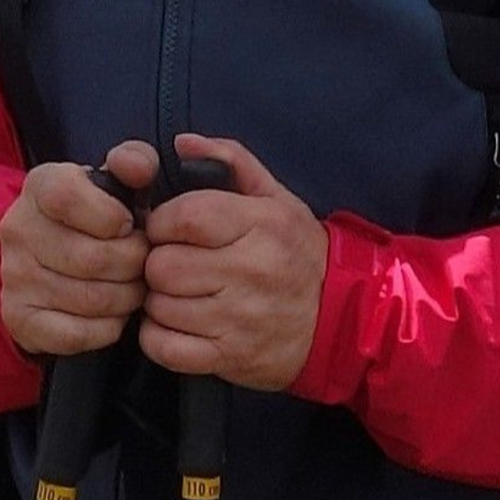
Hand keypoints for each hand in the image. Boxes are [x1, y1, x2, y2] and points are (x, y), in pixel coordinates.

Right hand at [0, 140, 159, 355]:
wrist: (43, 254)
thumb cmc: (94, 214)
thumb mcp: (112, 179)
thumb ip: (134, 161)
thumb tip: (139, 168)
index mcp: (41, 186)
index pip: (67, 197)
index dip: (111, 216)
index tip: (128, 224)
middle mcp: (19, 230)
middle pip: (93, 258)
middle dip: (135, 264)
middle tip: (144, 263)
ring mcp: (15, 277)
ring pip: (92, 299)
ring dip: (128, 297)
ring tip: (134, 285)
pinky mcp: (20, 318)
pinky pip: (78, 333)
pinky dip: (109, 327)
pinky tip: (115, 312)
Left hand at [139, 133, 326, 390]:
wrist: (340, 317)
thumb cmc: (298, 251)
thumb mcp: (275, 197)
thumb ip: (230, 161)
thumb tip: (181, 143)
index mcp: (261, 225)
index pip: (184, 217)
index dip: (162, 222)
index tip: (170, 229)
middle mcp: (250, 272)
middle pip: (163, 265)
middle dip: (160, 262)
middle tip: (176, 264)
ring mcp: (239, 319)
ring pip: (159, 306)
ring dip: (160, 300)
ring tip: (182, 293)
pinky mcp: (229, 357)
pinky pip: (164, 347)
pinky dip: (159, 336)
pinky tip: (177, 324)